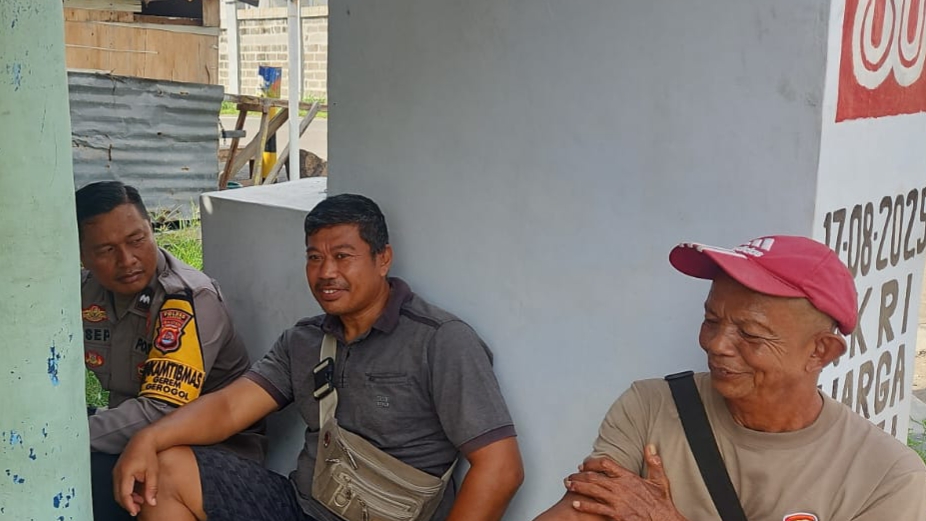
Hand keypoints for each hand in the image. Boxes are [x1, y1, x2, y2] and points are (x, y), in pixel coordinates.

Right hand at [112, 432, 159, 515]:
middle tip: (137, 509)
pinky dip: (125, 492)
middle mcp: (117, 472)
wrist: (143, 440)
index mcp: (125, 472)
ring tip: (139, 501)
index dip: (129, 505)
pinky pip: (118, 485)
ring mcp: (115, 471)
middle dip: (127, 504)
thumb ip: (151, 488)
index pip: (124, 494)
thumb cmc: (148, 454)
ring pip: (117, 491)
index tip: (135, 511)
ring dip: (126, 498)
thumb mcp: (153, 472)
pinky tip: (135, 493)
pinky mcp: (117, 471)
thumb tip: (151, 502)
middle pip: (118, 495)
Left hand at [564, 445, 685, 520]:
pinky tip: (575, 503)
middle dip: (579, 476)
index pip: (605, 464)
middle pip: (594, 477)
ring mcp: (617, 501)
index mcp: (629, 477)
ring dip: (578, 487)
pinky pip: (597, 508)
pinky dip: (585, 505)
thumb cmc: (662, 504)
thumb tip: (650, 446)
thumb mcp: (660, 480)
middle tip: (570, 476)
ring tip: (568, 485)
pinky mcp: (617, 514)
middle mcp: (621, 487)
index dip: (591, 463)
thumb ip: (653, 462)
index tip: (583, 465)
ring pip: (592, 491)